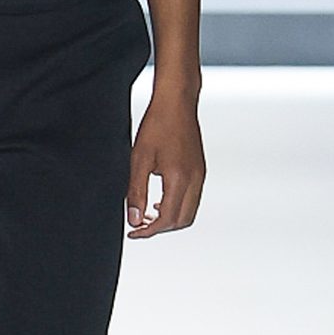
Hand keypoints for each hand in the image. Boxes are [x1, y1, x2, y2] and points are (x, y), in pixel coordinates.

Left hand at [127, 93, 204, 237]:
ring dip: (170, 219)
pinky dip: (177, 206)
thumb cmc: (157, 125)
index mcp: (179, 179)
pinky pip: (192, 198)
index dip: (149, 231)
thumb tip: (134, 218)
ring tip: (148, 214)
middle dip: (160, 228)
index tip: (133, 232)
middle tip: (139, 224)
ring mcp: (200, 175)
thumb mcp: (139, 160)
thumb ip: (136, 192)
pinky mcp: (200, 170)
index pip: (167, 219)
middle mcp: (195, 180)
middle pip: (182, 221)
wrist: (177, 102)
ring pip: (189, 211)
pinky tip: (160, 200)